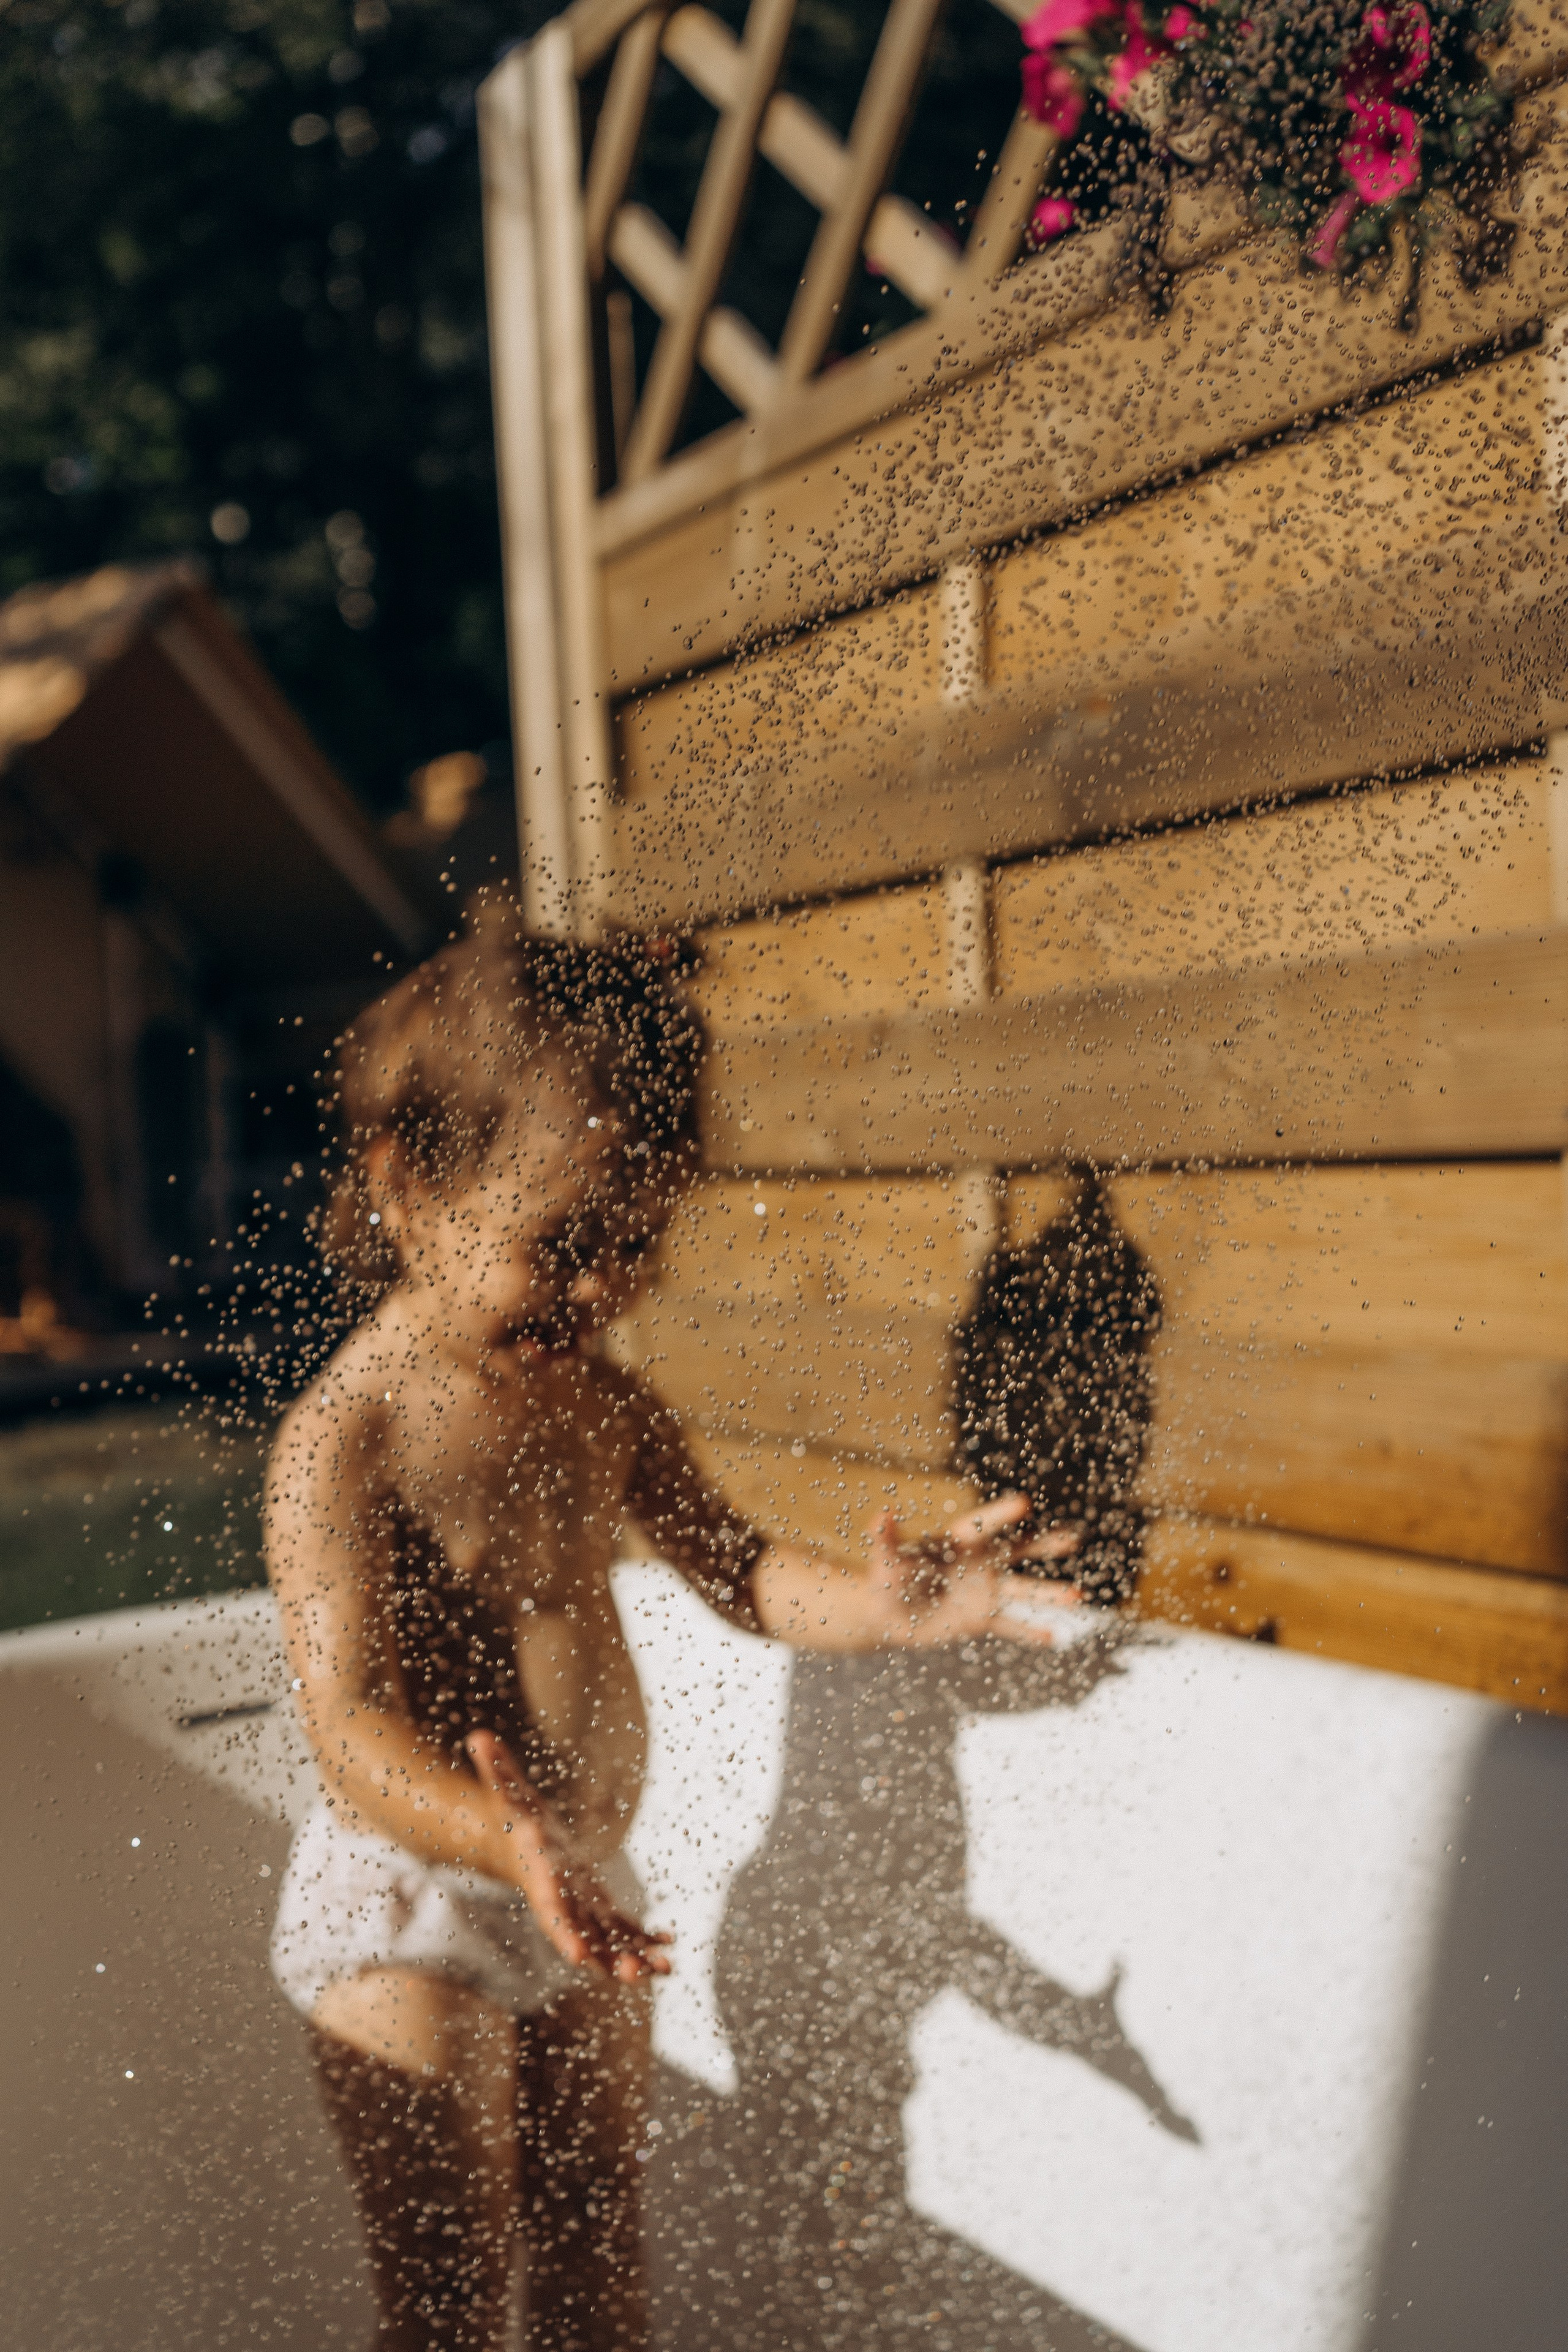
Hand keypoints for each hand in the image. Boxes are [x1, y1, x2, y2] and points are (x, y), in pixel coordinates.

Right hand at [465, 1730, 671, 1984]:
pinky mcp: (601, 1911)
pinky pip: (624, 1932)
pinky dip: (644, 1940)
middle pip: (583, 1940)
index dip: (563, 1934)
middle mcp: (564, 1906)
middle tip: (631, 1973)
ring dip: (634, 1958)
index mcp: (543, 1883)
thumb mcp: (508, 1794)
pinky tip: (669, 1949)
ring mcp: (584, 1912)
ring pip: (608, 1944)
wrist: (523, 1848)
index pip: (550, 1913)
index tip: (579, 1956)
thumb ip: (497, 1771)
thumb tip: (478, 1737)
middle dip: (607, 1957)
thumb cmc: (517, 1820)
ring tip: (663, 1967)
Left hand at [866, 1493, 1079, 1648]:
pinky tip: (1052, 1637)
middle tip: (1072, 1539)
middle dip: (1044, 1545)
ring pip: (1023, 1590)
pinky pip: (1010, 1625)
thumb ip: (885, 1539)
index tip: (1024, 1503)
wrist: (889, 1614)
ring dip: (1049, 1594)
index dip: (1001, 1515)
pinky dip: (1030, 1631)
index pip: (983, 1525)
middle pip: (1017, 1551)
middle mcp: (978, 1563)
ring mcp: (983, 1591)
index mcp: (956, 1543)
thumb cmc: (886, 1580)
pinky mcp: (981, 1618)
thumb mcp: (885, 1561)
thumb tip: (881, 1515)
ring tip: (1077, 1595)